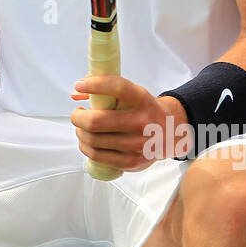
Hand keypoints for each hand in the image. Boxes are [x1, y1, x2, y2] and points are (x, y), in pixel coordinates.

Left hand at [70, 75, 189, 172]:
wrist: (169, 132)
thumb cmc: (142, 110)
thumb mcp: (130, 93)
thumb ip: (104, 87)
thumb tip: (76, 93)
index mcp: (142, 99)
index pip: (117, 87)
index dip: (94, 84)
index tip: (79, 85)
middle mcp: (142, 121)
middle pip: (95, 121)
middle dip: (78, 117)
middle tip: (77, 114)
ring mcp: (138, 144)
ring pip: (92, 139)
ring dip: (80, 132)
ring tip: (82, 128)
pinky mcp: (132, 161)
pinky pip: (97, 156)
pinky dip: (85, 147)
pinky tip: (86, 141)